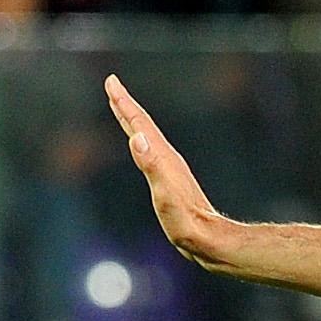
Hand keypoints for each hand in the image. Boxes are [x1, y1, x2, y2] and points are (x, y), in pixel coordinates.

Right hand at [104, 74, 219, 264]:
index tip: (112, 82)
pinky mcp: (170, 181)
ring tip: (121, 108)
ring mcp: (169, 169)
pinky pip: (150, 152)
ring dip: (133, 120)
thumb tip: (137, 137)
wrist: (208, 238)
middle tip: (112, 86)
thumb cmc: (186, 222)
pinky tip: (140, 144)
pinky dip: (141, 140)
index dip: (124, 103)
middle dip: (125, 106)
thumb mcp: (165, 195)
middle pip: (143, 126)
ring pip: (147, 137)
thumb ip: (152, 166)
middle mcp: (167, 159)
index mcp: (163, 157)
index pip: (140, 124)